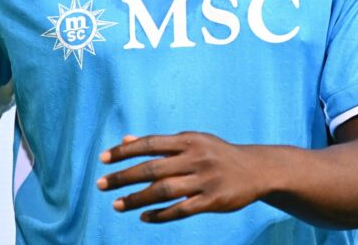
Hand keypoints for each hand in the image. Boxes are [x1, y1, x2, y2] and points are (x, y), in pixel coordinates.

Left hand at [96, 132, 270, 223]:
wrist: (256, 169)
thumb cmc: (216, 153)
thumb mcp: (191, 141)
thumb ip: (159, 144)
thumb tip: (125, 141)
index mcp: (188, 140)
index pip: (150, 144)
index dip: (125, 151)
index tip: (103, 159)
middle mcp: (196, 157)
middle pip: (153, 168)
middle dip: (124, 177)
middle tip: (100, 185)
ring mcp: (205, 180)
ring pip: (164, 191)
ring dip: (137, 199)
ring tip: (116, 205)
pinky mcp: (213, 200)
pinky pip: (182, 209)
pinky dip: (161, 214)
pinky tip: (144, 217)